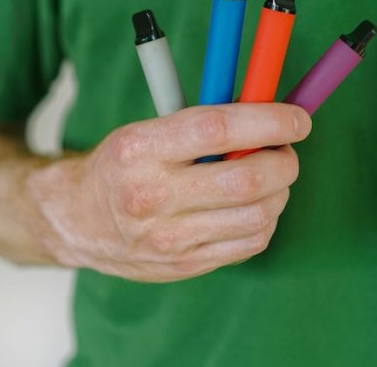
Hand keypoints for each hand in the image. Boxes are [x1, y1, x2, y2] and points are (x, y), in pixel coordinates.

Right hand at [28, 103, 311, 282]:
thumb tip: (268, 110)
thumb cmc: (121, 166)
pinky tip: (253, 206)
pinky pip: (248, 244)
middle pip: (245, 179)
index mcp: (138, 149)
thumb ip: (203, 123)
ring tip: (270, 179)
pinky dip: (265, 221)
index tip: (298, 119)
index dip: (269, 121)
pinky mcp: (182, 265)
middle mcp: (150, 195)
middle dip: (283, 161)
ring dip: (280, 193)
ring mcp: (166, 237)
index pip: (217, 129)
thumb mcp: (145, 131)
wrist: (78, 219)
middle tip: (286, 151)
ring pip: (257, 216)